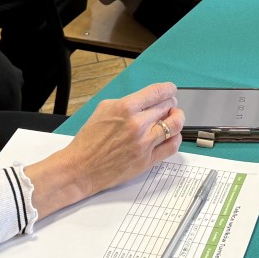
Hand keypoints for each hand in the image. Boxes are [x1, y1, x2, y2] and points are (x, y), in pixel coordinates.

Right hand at [26, 83, 182, 215]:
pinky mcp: (147, 160)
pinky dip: (176, 138)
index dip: (169, 89)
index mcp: (126, 107)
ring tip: (173, 119)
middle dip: (170, 104)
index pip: (159, 92)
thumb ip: (128, 101)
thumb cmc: (89, 139)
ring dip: (177, 119)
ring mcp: (144, 143)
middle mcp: (137, 124)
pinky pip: (172, 146)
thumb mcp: (104, 108)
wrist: (81, 167)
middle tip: (168, 107)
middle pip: (169, 107)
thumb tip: (147, 99)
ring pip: (175, 125)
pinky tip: (171, 135)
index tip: (170, 90)